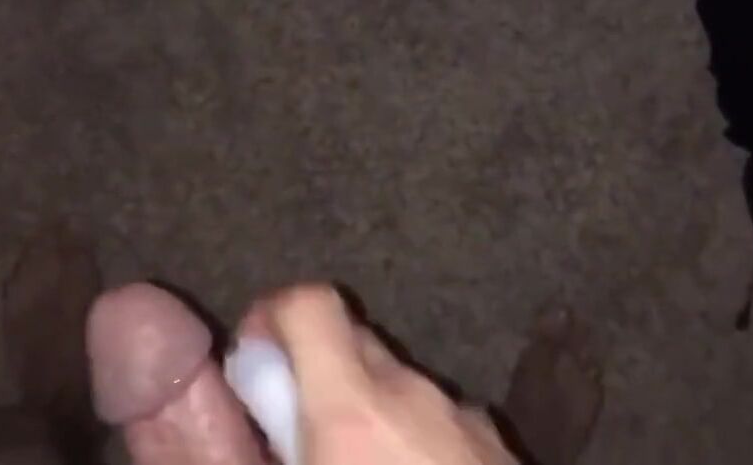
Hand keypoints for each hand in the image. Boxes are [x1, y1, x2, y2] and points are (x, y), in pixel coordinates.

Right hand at [251, 284, 517, 464]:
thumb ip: (270, 443)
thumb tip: (255, 407)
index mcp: (354, 408)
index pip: (309, 304)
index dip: (270, 318)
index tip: (252, 363)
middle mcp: (414, 395)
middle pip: (355, 343)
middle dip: (316, 375)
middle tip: (295, 431)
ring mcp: (465, 417)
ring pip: (401, 386)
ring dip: (369, 412)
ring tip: (353, 461)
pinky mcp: (500, 443)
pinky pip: (443, 420)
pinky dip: (415, 439)